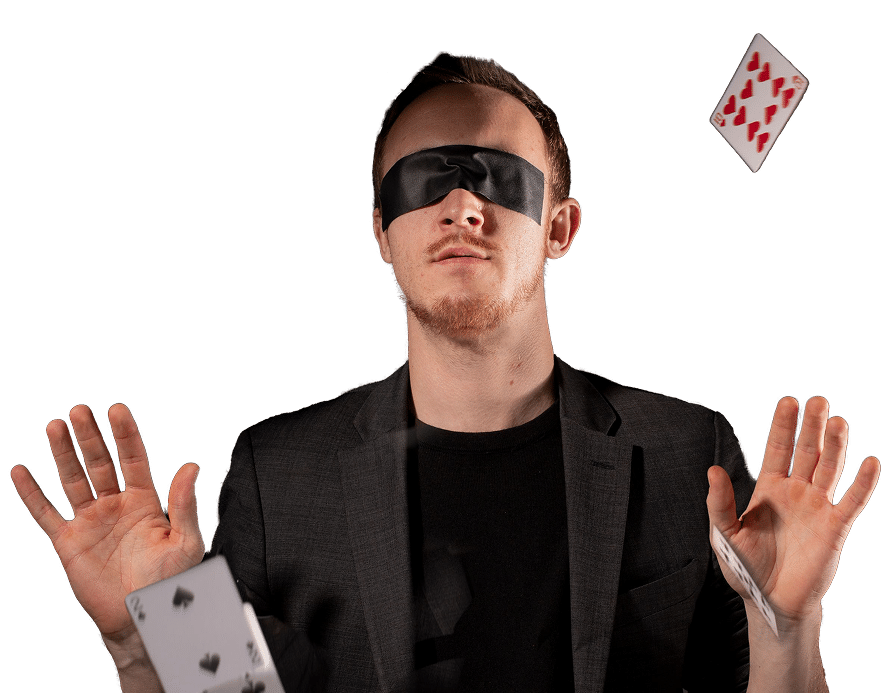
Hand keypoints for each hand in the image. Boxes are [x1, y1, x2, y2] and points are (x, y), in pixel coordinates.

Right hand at [11, 404, 204, 641]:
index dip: (126, 434)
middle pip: (100, 463)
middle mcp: (116, 505)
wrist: (143, 618)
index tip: (117, 410)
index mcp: (145, 501)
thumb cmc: (170, 581)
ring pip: (74, 480)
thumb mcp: (185, 541)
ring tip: (55, 426)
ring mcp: (91, 522)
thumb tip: (191, 465)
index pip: (134, 459)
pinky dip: (33, 494)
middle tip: (80, 410)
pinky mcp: (69, 542)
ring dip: (64, 454)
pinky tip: (22, 472)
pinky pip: (47, 514)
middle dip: (91, 436)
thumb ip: (184, 503)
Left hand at [707, 396, 879, 627]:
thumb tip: (713, 470)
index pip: (778, 448)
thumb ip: (720, 502)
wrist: (771, 600)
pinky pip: (852, 501)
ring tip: (837, 422)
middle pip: (807, 451)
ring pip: (829, 470)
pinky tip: (870, 462)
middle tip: (817, 400)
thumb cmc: (746, 566)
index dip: (783, 425)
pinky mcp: (835, 528)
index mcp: (769, 488)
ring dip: (835, 446)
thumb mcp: (725, 533)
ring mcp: (817, 507)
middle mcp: (796, 492)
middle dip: (811, 426)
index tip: (788, 401)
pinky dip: (862, 483)